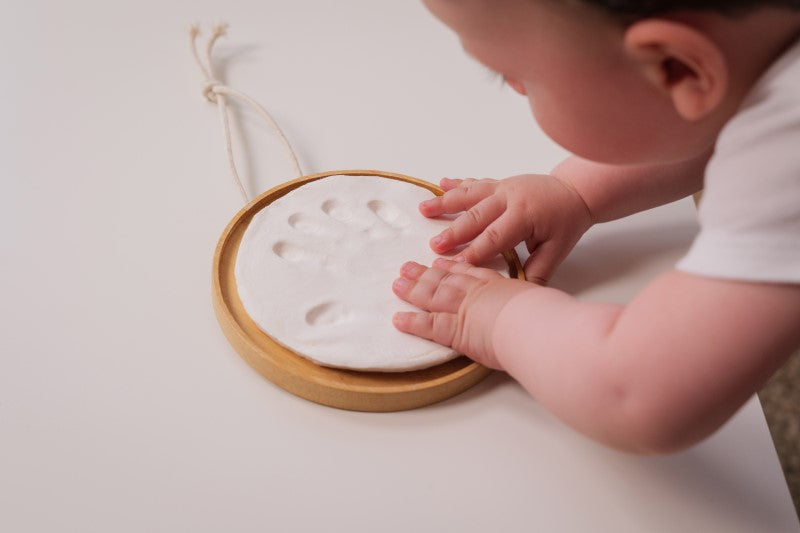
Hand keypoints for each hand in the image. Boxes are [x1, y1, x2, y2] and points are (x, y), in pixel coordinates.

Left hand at [392, 257, 530, 368]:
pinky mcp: (454, 329)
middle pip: (445, 279)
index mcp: (496, 285)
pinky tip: (398, 319)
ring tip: (398, 283)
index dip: (453, 266)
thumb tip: (540, 309)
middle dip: (425, 273)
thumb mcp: (540, 301)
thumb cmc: (543, 315)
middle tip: (408, 267)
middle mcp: (476, 292)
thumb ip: (533, 302)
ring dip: (414, 289)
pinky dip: (412, 322)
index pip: (470, 272)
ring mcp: (463, 309)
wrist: (535, 324)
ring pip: (433, 295)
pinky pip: (428, 325)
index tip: (440, 262)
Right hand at [419, 174, 592, 283]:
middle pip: (476, 217)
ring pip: (469, 195)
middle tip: (435, 246)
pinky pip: (474, 183)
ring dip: (445, 203)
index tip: (456, 266)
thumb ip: (537, 271)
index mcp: (525, 216)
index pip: (495, 237)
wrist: (576, 191)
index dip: (474, 252)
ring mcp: (503, 187)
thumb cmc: (566, 222)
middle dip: (454, 232)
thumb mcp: (557, 250)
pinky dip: (456, 185)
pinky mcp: (499, 183)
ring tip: (423, 210)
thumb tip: (520, 294)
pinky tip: (439, 185)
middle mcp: (510, 198)